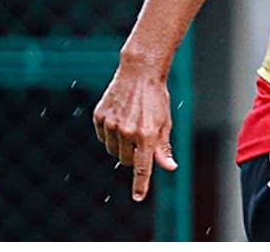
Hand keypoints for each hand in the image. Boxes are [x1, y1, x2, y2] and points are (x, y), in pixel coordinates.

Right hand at [92, 65, 178, 201]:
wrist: (139, 74)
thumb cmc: (156, 98)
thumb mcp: (165, 122)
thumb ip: (163, 147)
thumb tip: (169, 167)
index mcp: (147, 134)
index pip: (143, 166)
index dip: (141, 184)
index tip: (138, 197)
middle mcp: (127, 131)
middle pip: (127, 160)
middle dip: (134, 156)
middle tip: (141, 140)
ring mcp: (111, 124)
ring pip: (112, 151)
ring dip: (121, 146)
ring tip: (131, 127)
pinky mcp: (99, 117)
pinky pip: (102, 137)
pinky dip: (110, 134)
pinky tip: (120, 119)